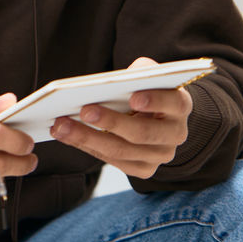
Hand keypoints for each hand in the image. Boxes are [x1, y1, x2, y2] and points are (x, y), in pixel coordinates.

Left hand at [50, 57, 193, 178]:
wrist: (158, 116)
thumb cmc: (147, 88)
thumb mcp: (148, 74)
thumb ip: (139, 72)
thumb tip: (114, 81)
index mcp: (181, 105)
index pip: (174, 103)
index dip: (155, 101)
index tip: (133, 97)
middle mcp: (175, 134)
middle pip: (142, 132)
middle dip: (111, 122)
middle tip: (84, 110)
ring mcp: (160, 155)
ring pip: (122, 150)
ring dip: (88, 138)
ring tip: (61, 126)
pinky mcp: (144, 169)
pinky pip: (113, 161)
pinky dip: (87, 147)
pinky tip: (66, 135)